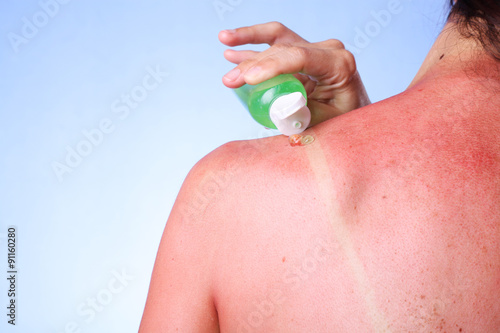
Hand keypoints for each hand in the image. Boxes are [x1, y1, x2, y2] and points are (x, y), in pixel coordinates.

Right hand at [219, 22, 370, 126]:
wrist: (354, 115)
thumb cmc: (344, 121)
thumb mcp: (326, 123)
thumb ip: (301, 116)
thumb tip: (274, 114)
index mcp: (339, 64)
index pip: (300, 56)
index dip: (271, 65)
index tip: (247, 79)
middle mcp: (327, 51)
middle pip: (283, 49)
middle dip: (253, 64)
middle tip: (230, 80)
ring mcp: (315, 50)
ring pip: (277, 38)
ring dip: (249, 40)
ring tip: (224, 41)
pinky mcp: (302, 54)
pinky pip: (276, 44)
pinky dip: (253, 46)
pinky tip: (231, 47)